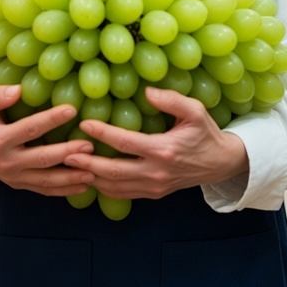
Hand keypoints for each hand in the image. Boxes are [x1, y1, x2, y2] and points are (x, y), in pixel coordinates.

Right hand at [0, 85, 94, 195]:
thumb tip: (17, 90)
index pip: (29, 129)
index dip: (51, 119)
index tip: (72, 109)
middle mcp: (6, 162)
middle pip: (42, 159)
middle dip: (67, 152)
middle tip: (90, 146)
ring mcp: (13, 176)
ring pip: (45, 180)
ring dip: (70, 177)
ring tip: (93, 171)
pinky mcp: (19, 184)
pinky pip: (43, 189)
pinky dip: (64, 190)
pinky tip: (83, 185)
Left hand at [64, 87, 248, 198]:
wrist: (220, 163)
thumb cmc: (206, 133)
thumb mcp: (195, 110)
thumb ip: (171, 100)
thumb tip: (146, 92)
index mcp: (165, 150)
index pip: (126, 143)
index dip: (103, 134)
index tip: (84, 124)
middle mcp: (156, 172)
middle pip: (113, 172)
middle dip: (87, 164)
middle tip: (66, 155)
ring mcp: (154, 187)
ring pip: (115, 187)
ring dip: (91, 178)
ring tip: (73, 168)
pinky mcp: (153, 194)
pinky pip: (123, 194)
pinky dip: (104, 188)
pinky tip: (92, 178)